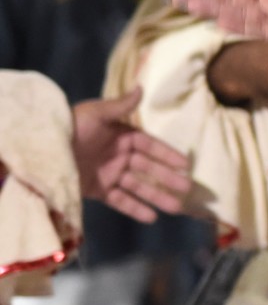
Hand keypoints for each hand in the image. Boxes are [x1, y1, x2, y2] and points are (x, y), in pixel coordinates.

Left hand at [70, 89, 193, 222]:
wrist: (42, 150)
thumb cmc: (71, 127)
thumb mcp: (97, 114)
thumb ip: (121, 105)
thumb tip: (142, 87)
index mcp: (121, 136)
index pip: (151, 146)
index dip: (168, 155)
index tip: (186, 165)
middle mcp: (119, 156)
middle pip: (149, 169)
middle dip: (168, 179)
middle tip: (188, 189)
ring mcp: (109, 174)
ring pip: (139, 187)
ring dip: (158, 197)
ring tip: (176, 208)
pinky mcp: (98, 190)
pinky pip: (120, 201)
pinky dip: (135, 208)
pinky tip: (151, 217)